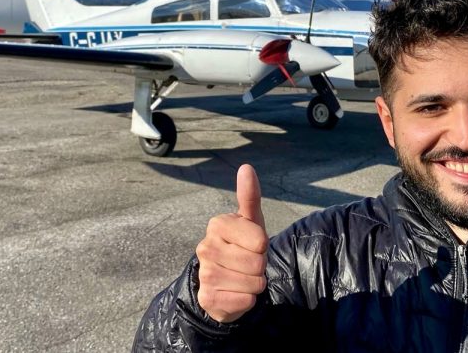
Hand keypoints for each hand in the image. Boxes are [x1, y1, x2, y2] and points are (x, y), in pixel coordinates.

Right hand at [196, 164, 268, 322]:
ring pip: (252, 283)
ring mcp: (205, 274)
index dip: (262, 247)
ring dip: (255, 284)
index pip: (260, 241)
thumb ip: (249, 195)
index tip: (252, 245)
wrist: (226, 281)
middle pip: (257, 264)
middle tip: (247, 264)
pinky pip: (244, 301)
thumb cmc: (243, 246)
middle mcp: (205, 247)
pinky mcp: (208, 298)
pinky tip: (235, 293)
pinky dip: (247, 300)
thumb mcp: (251, 221)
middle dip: (259, 267)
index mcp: (217, 225)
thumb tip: (246, 167)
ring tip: (242, 277)